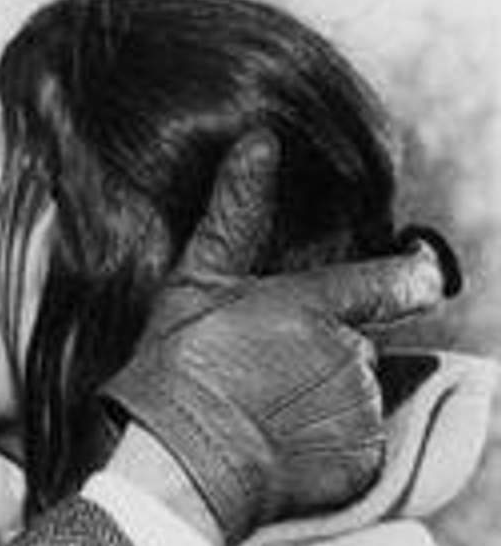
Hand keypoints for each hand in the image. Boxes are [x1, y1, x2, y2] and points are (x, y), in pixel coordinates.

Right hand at [103, 130, 454, 542]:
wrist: (179, 459)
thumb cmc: (180, 364)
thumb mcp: (196, 282)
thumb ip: (237, 213)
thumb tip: (259, 140)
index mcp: (316, 305)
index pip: (398, 281)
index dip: (414, 274)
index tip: (420, 270)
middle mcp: (351, 355)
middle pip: (360, 345)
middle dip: (325, 351)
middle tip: (265, 368)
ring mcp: (359, 411)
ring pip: (359, 394)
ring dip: (326, 397)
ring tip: (266, 407)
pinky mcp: (362, 460)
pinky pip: (359, 442)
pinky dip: (330, 443)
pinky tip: (281, 439)